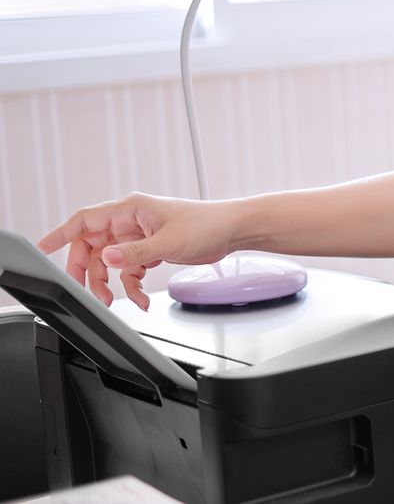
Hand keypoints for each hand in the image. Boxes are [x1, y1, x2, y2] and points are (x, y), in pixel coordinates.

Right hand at [38, 192, 238, 309]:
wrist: (234, 231)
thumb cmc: (207, 225)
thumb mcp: (168, 243)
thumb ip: (135, 253)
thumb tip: (106, 258)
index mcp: (130, 209)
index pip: (85, 220)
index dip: (61, 235)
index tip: (42, 248)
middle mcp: (131, 221)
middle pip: (93, 245)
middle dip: (87, 270)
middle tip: (86, 291)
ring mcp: (140, 236)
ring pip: (110, 261)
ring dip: (110, 282)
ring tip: (116, 301)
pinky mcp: (151, 249)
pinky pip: (130, 269)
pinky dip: (132, 285)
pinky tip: (141, 299)